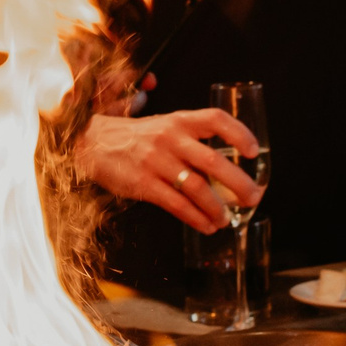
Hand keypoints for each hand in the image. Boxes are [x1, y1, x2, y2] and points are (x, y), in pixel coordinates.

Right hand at [76, 109, 261, 231]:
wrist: (91, 143)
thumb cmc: (136, 138)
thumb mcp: (164, 126)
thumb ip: (192, 139)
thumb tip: (227, 167)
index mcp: (178, 121)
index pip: (215, 120)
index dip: (239, 134)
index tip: (254, 152)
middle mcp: (170, 139)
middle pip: (213, 161)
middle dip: (239, 183)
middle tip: (253, 197)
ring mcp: (156, 162)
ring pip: (197, 188)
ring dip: (217, 208)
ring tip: (227, 219)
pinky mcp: (143, 184)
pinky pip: (176, 205)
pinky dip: (196, 218)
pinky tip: (207, 226)